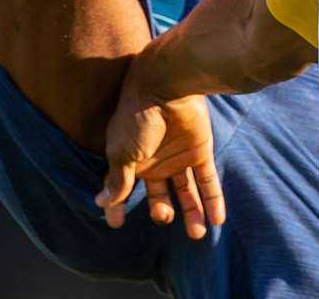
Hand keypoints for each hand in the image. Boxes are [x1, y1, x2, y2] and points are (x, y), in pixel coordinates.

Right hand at [97, 90, 225, 239]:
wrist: (167, 85)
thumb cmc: (137, 117)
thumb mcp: (121, 152)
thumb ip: (117, 180)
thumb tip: (101, 202)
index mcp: (130, 159)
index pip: (123, 188)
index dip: (118, 206)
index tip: (116, 224)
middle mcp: (154, 160)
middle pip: (159, 193)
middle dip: (162, 211)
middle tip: (163, 216)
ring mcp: (178, 156)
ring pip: (186, 191)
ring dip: (192, 213)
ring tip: (197, 234)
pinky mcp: (199, 151)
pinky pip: (208, 180)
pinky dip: (213, 200)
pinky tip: (217, 220)